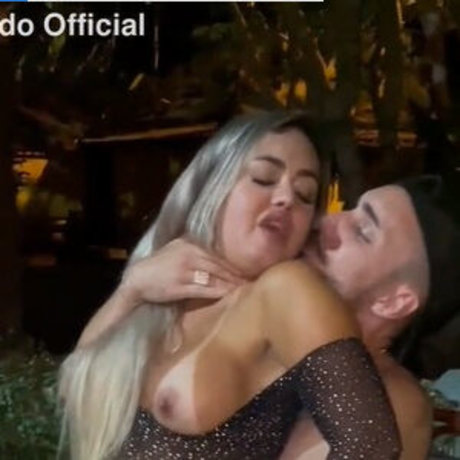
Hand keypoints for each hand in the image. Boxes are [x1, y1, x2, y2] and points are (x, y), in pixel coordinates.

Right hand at [119, 238, 245, 305]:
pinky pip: (205, 289)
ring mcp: (185, 270)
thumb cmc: (160, 265)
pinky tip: (230, 294)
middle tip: (253, 277)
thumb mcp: (177, 249)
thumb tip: (218, 253)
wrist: (138, 278)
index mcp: (189, 243)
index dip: (235, 260)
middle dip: (237, 272)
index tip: (250, 265)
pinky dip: (220, 292)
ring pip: (215, 277)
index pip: (217, 252)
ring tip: (246, 286)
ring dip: (232, 282)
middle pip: (220, 264)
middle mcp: (189, 254)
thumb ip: (196, 250)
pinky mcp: (181, 286)